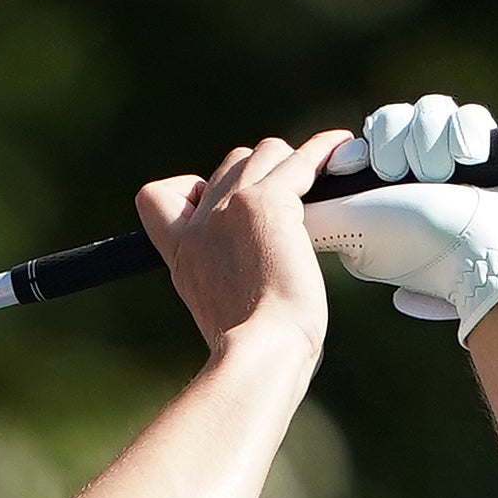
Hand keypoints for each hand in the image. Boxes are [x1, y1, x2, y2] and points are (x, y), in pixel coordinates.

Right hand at [136, 130, 350, 355]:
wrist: (261, 350)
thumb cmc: (255, 347)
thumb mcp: (219, 309)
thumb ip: (226, 279)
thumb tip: (257, 280)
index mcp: (181, 250)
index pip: (158, 195)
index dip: (192, 191)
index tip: (221, 211)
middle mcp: (200, 223)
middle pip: (227, 166)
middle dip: (257, 176)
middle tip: (290, 202)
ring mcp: (229, 208)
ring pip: (262, 153)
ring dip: (288, 162)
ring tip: (314, 174)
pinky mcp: (267, 203)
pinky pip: (298, 160)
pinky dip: (321, 151)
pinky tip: (339, 147)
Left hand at [305, 95, 497, 339]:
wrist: (494, 255)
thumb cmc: (416, 245)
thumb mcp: (347, 231)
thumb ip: (311, 208)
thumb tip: (277, 194)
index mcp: (375, 190)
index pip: (362, 140)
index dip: (364, 146)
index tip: (359, 163)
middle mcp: (411, 172)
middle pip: (392, 120)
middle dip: (394, 144)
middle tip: (398, 175)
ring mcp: (449, 160)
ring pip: (426, 113)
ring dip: (427, 142)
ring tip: (437, 175)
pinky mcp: (485, 151)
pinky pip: (466, 115)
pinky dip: (463, 135)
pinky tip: (465, 162)